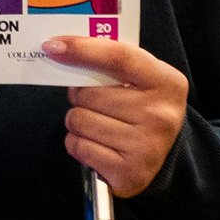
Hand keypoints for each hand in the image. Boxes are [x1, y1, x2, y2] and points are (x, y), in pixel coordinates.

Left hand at [43, 35, 188, 197]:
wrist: (161, 157)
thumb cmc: (141, 109)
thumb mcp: (139, 79)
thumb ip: (108, 61)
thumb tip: (58, 47)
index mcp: (167, 83)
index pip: (118, 57)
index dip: (82, 49)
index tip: (53, 46)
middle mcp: (161, 115)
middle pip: (89, 93)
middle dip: (80, 96)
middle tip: (93, 102)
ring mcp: (147, 146)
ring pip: (79, 120)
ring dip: (78, 122)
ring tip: (97, 125)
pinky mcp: (130, 173)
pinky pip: (79, 146)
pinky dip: (79, 145)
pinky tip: (97, 145)